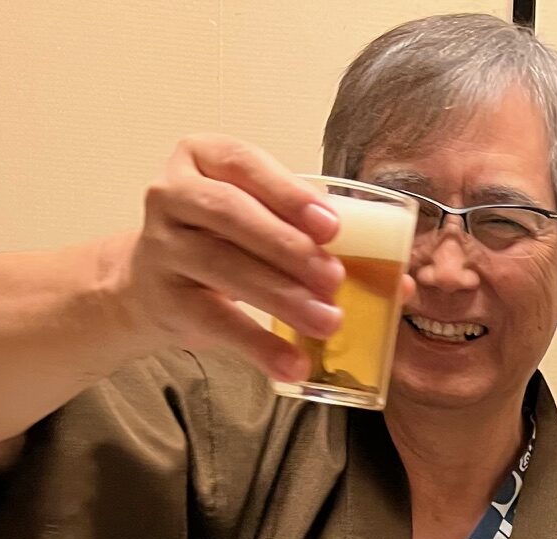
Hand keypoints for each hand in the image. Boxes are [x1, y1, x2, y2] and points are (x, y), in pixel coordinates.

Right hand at [118, 136, 416, 383]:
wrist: (152, 283)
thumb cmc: (227, 241)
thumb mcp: (263, 222)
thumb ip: (319, 237)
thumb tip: (404, 281)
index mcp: (203, 157)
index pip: (244, 164)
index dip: (288, 193)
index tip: (332, 226)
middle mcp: (172, 193)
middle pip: (231, 214)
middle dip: (289, 247)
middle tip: (337, 279)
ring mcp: (161, 245)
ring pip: (223, 266)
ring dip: (281, 296)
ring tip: (328, 322)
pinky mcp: (163, 297)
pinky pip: (215, 321)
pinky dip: (258, 345)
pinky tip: (293, 364)